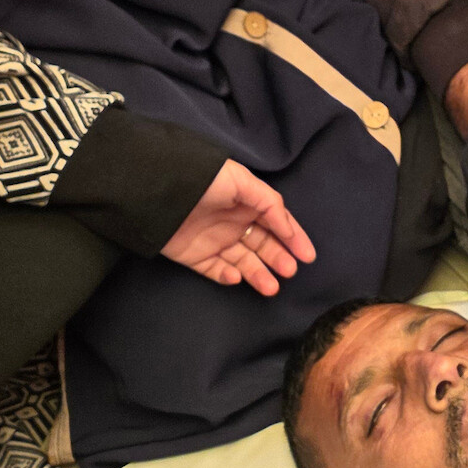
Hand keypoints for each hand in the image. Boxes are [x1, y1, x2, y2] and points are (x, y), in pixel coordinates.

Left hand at [162, 159, 316, 295]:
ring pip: (243, 262)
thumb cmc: (205, 181)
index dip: (293, 238)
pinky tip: (236, 277)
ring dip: (258, 274)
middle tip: (289, 271)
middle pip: (262, 245)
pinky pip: (215, 271)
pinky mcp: (195, 256)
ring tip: (272, 287)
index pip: (276, 223)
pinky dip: (227, 276)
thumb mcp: (242, 182)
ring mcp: (215, 241)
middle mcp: (234, 223)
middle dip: (278, 258)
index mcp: (246, 203)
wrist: (160, 191)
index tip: (308, 256)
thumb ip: (269, 204)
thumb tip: (287, 228)